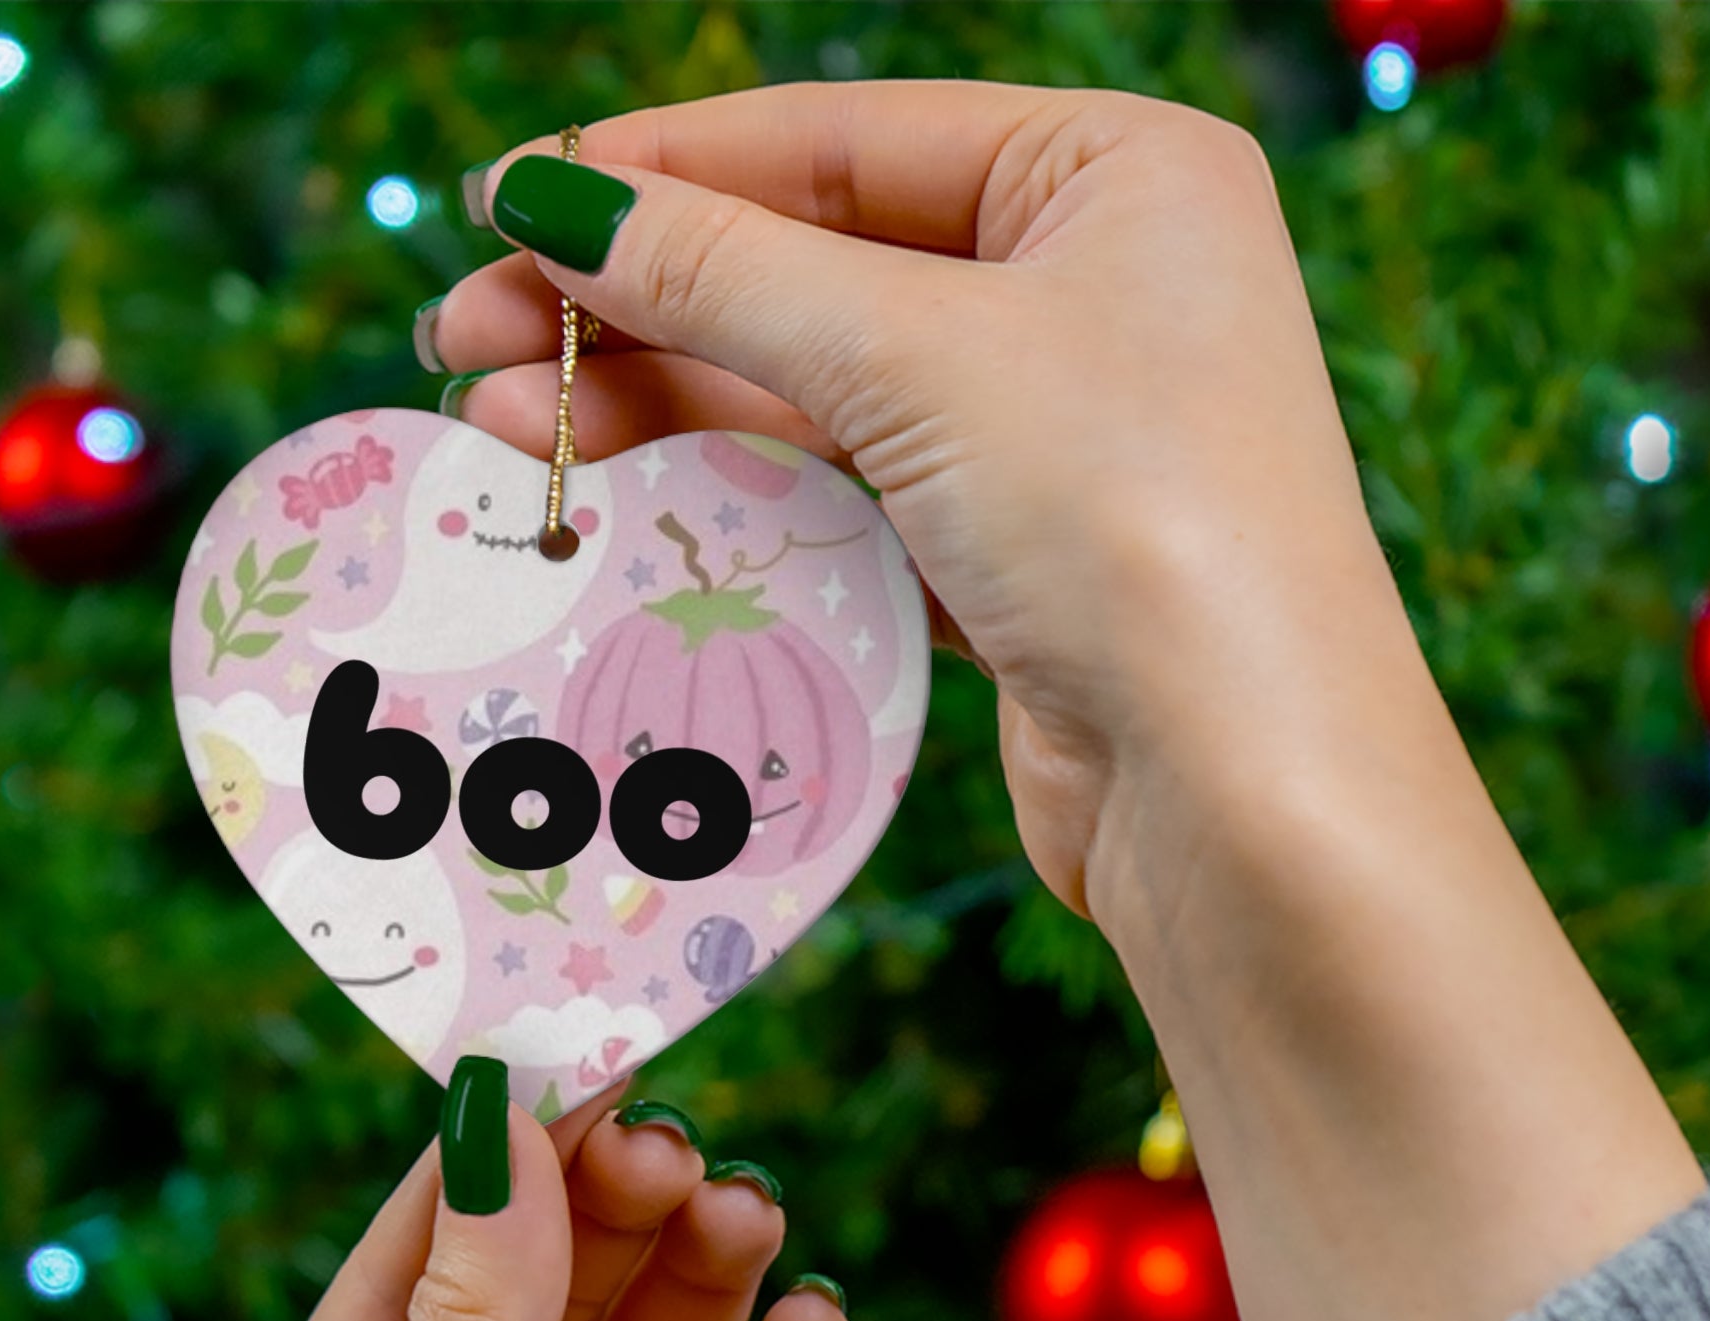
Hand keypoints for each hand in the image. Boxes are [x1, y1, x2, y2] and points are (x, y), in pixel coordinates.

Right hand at [428, 80, 1385, 924]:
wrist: (1242, 792)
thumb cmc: (1129, 522)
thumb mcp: (916, 356)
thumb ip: (725, 270)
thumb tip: (551, 198)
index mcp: (1116, 174)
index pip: (844, 140)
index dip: (662, 168)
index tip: (506, 201)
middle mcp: (1098, 286)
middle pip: (819, 263)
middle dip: (639, 300)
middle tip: (466, 338)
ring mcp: (1062, 428)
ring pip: (825, 385)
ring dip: (668, 400)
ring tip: (505, 425)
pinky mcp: (1023, 556)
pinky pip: (854, 491)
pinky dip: (744, 489)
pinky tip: (629, 491)